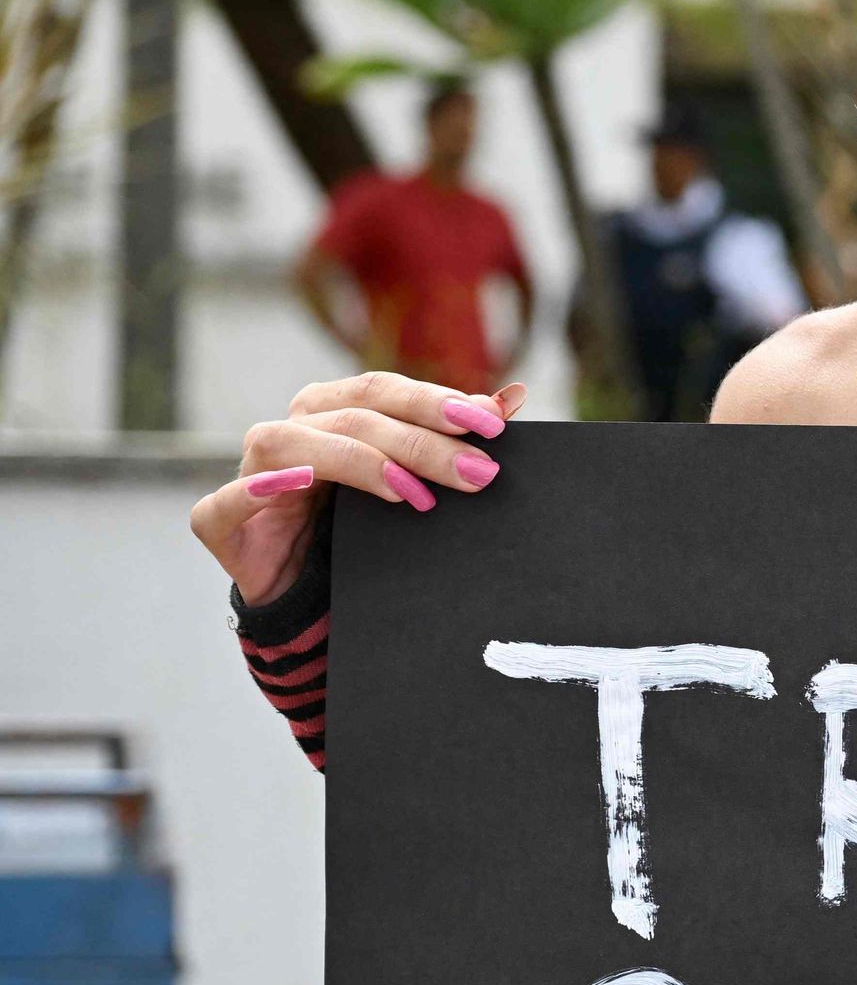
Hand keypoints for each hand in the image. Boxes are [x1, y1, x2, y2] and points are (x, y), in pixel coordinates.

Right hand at [189, 374, 525, 605]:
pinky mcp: (217, 520)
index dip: (437, 402)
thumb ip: (452, 438)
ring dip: (360, 462)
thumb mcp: (409, 482)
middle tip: (478, 472)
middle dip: (421, 441)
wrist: (303, 594)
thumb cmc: (358, 526)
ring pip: (294, 444)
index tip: (495, 425)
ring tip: (415, 492)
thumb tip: (512, 398)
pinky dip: (260, 490)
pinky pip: (230, 500)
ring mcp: (249, 472)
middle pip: (354, 418)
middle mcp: (289, 430)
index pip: (384, 390)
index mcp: (329, 410)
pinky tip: (301, 486)